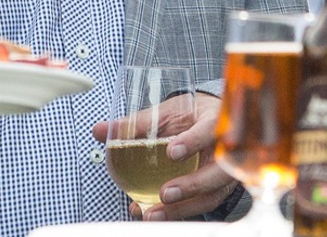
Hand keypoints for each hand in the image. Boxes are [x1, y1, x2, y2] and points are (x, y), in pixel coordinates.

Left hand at [94, 93, 236, 219]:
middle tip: (164, 193)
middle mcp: (226, 150)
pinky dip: (177, 213)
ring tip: (152, 213)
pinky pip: (201, 205)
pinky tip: (152, 214)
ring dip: (182, 208)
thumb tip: (100, 131)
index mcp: (215, 121)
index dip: (194, 141)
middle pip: (218, 172)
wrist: (212, 122)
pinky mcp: (218, 190)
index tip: (172, 152)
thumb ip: (137, 123)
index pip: (210, 129)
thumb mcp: (167, 112)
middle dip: (192, 186)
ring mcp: (226, 173)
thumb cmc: (190, 115)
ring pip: (211, 195)